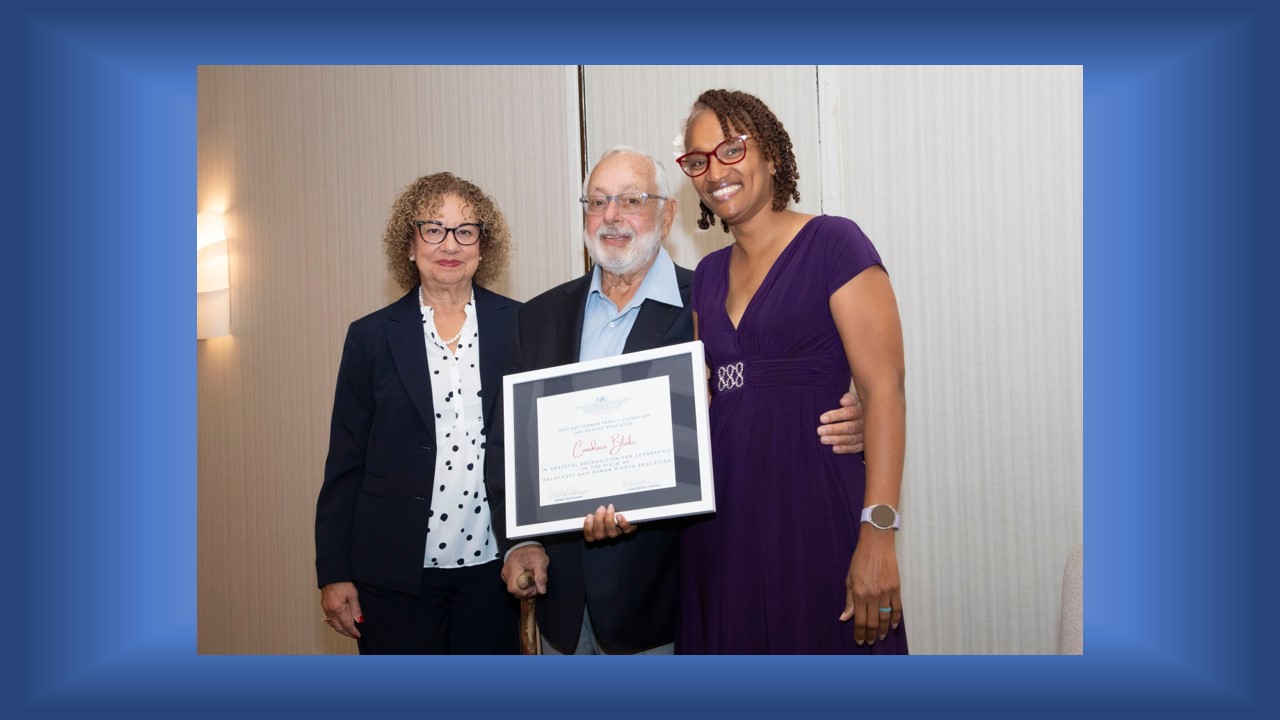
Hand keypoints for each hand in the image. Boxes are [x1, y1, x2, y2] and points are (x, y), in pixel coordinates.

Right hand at [320, 581, 362, 638]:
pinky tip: (340, 624)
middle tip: (354, 635)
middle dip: (347, 633)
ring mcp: (326, 609)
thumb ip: (356, 609)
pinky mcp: (324, 607)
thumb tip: (359, 621)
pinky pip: (330, 619)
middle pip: (339, 627)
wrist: (332, 575)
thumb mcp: (353, 595)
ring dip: (341, 630)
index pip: (347, 625)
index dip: (353, 631)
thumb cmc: (343, 583)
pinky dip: (335, 624)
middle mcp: (331, 611)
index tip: (358, 635)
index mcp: (338, 609)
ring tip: (349, 631)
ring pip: (333, 625)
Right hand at [501, 545, 548, 597]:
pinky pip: (512, 585)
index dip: (524, 592)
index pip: (514, 588)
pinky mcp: (505, 575)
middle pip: (513, 590)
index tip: (533, 587)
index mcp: (514, 568)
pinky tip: (526, 579)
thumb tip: (542, 590)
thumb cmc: (532, 552)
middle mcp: (506, 572)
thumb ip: (542, 576)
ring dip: (523, 589)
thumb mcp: (541, 562)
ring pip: (513, 589)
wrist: (526, 545)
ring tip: (530, 580)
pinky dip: (520, 585)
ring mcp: (505, 574)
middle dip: (525, 591)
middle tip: (534, 585)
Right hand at [583, 503, 634, 541]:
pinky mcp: (627, 530)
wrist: (626, 511)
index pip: (589, 538)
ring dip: (609, 519)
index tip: (589, 515)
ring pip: (612, 533)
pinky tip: (619, 515)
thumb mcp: (598, 510)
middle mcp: (606, 535)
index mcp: (596, 532)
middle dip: (598, 520)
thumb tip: (584, 504)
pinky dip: (623, 523)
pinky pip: (626, 530)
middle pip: (599, 535)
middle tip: (601, 508)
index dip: (588, 528)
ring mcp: (617, 533)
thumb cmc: (607, 511)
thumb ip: (592, 511)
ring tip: (610, 508)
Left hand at [817, 392, 864, 453]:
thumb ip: (849, 398)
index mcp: (862, 410)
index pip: (849, 412)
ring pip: (851, 438)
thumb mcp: (855, 398)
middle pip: (849, 427)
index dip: (836, 416)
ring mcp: (865, 434)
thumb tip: (843, 402)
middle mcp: (865, 423)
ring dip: (837, 440)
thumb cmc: (856, 405)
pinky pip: (855, 448)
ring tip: (823, 439)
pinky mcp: (865, 444)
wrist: (870, 415)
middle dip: (834, 429)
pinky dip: (845, 449)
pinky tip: (834, 449)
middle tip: (819, 431)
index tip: (822, 419)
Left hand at [838, 529, 901, 644]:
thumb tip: (844, 618)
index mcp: (859, 594)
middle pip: (873, 622)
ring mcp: (886, 592)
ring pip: (886, 617)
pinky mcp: (896, 588)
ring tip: (881, 637)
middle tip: (870, 642)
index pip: (859, 620)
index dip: (860, 633)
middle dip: (871, 635)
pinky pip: (897, 608)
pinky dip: (896, 618)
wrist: (876, 544)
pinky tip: (893, 625)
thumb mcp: (849, 579)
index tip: (860, 641)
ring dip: (883, 630)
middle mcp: (873, 595)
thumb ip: (848, 600)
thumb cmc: (860, 560)